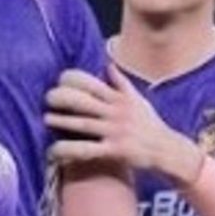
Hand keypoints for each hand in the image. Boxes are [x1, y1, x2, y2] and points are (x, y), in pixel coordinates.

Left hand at [44, 65, 202, 185]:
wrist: (169, 151)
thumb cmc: (150, 125)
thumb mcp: (139, 101)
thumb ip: (121, 83)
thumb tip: (108, 64)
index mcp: (121, 100)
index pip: (94, 85)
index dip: (76, 80)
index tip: (60, 78)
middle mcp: (117, 114)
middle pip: (85, 103)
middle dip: (64, 99)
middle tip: (47, 98)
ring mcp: (115, 132)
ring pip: (84, 124)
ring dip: (63, 121)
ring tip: (45, 118)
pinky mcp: (115, 151)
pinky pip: (88, 150)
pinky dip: (70, 150)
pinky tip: (54, 150)